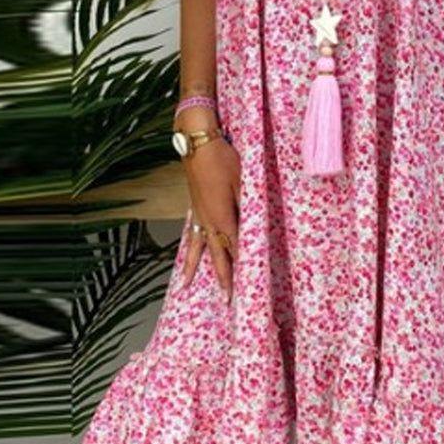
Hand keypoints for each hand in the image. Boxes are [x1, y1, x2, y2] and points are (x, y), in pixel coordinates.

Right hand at [181, 133, 240, 300]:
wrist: (197, 142)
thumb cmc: (224, 159)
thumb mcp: (243, 182)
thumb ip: (249, 207)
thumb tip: (256, 226)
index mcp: (223, 217)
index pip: (237, 248)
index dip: (244, 267)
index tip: (250, 287)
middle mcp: (208, 221)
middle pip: (218, 255)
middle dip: (224, 277)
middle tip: (227, 301)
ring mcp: (198, 216)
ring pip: (199, 249)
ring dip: (197, 268)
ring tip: (187, 288)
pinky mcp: (194, 208)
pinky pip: (191, 236)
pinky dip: (189, 250)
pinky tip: (186, 258)